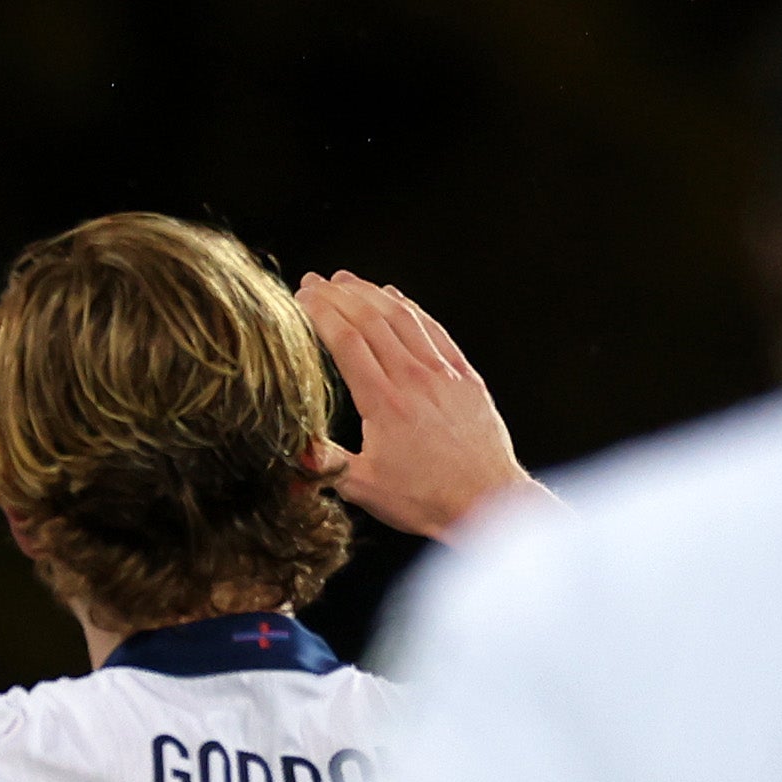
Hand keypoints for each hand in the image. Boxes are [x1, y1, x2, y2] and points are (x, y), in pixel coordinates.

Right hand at [297, 273, 535, 540]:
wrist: (486, 501)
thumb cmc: (426, 499)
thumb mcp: (364, 488)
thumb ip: (326, 463)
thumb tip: (294, 447)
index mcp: (384, 403)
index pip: (346, 341)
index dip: (321, 314)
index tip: (301, 299)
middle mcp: (414, 379)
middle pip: (371, 320)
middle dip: (338, 296)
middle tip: (315, 282)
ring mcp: (443, 374)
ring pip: (402, 318)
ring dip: (371, 294)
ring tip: (347, 281)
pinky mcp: (465, 377)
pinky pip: (434, 330)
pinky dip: (411, 308)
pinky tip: (395, 297)